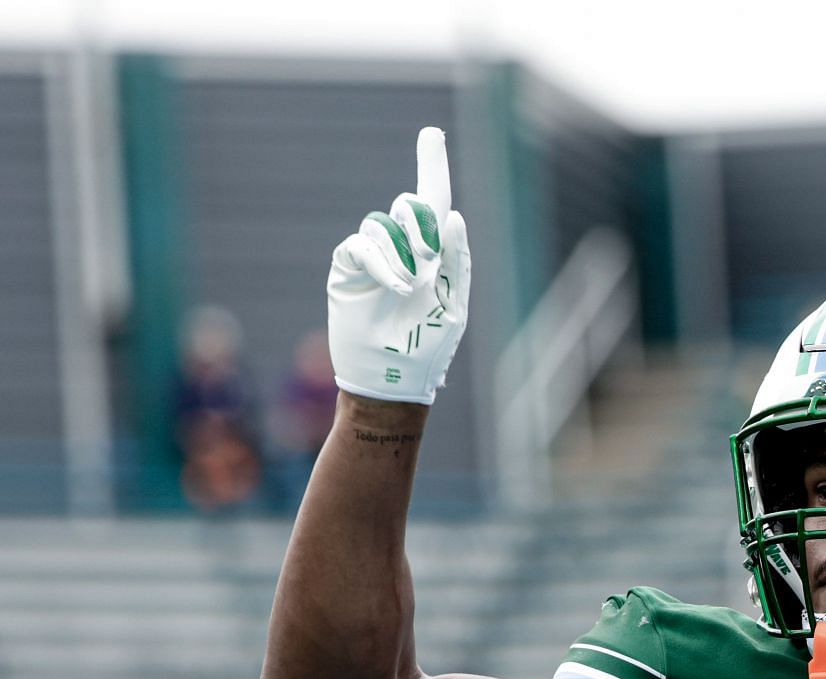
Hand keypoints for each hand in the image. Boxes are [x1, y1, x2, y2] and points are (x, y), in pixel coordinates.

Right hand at [327, 127, 471, 404]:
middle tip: (427, 262)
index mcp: (434, 256)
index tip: (431, 133)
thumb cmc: (429, 347)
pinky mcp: (348, 267)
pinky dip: (382, 262)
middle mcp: (404, 250)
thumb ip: (457, 259)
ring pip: (384, 223)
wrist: (391, 377)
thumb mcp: (454, 305)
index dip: (432, 167)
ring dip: (403, 253)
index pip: (434, 204)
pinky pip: (362, 244)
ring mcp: (374, 258)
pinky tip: (396, 288)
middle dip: (422, 225)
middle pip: (409, 205)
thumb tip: (454, 214)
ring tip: (409, 289)